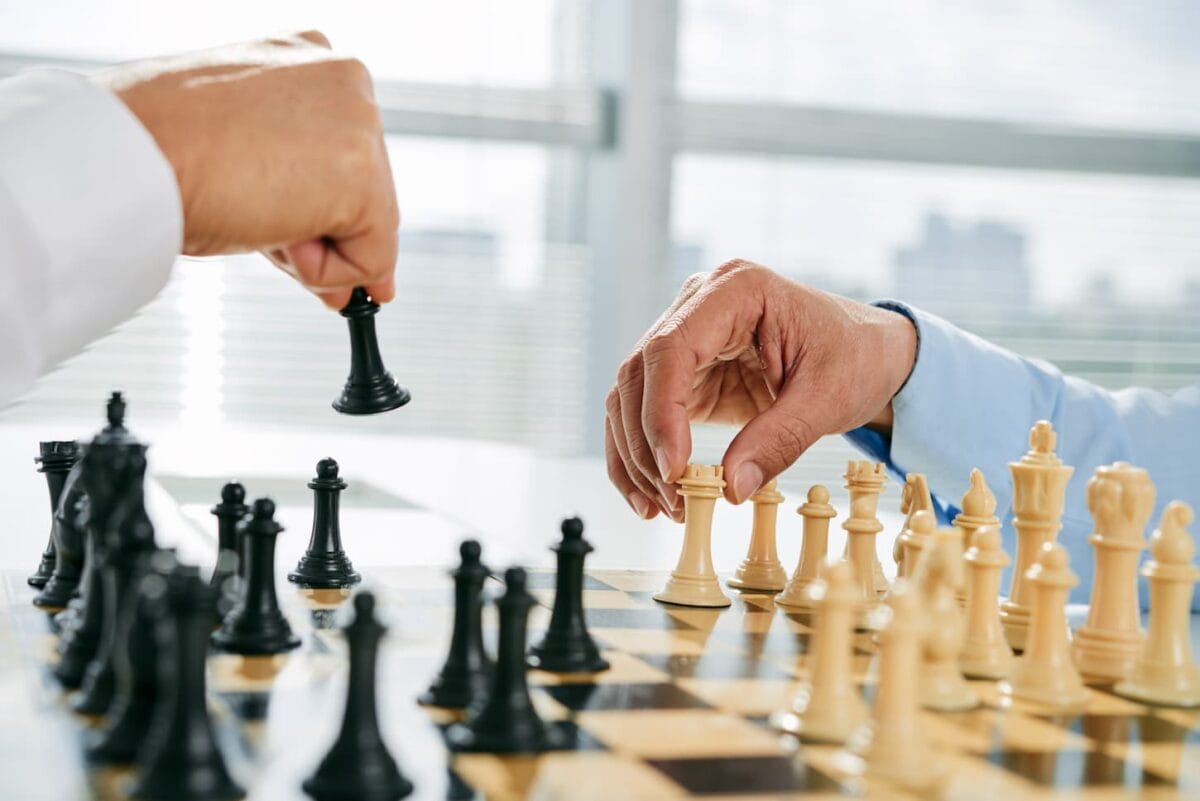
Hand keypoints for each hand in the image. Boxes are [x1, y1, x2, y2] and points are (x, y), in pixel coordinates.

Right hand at [95, 32, 398, 309]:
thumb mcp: (243, 156)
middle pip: (363, 192)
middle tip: (257, 221)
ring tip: (247, 208)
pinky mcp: (364, 179)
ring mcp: (361, 124)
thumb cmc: (158, 148)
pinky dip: (320, 273)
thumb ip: (305, 196)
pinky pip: (370, 261)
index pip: (342, 152)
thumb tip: (370, 278)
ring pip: (369, 228)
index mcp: (308, 58)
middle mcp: (344, 79)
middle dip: (319, 230)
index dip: (322, 204)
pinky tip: (268, 231)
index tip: (299, 228)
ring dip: (310, 249)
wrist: (127, 154)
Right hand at [605, 260, 916, 519]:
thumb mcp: (830, 397)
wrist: (868, 353)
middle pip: (638, 375)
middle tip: (672, 499)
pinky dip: (640, 457)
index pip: (671, 349)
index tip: (673, 468)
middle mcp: (698, 306)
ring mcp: (686, 338)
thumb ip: (780, 439)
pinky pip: (644, 415)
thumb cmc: (856, 356)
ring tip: (664, 507)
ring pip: (628, 398)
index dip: (661, 412)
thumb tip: (731, 488)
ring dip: (635, 457)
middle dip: (645, 444)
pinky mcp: (685, 373)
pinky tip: (651, 496)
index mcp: (736, 290)